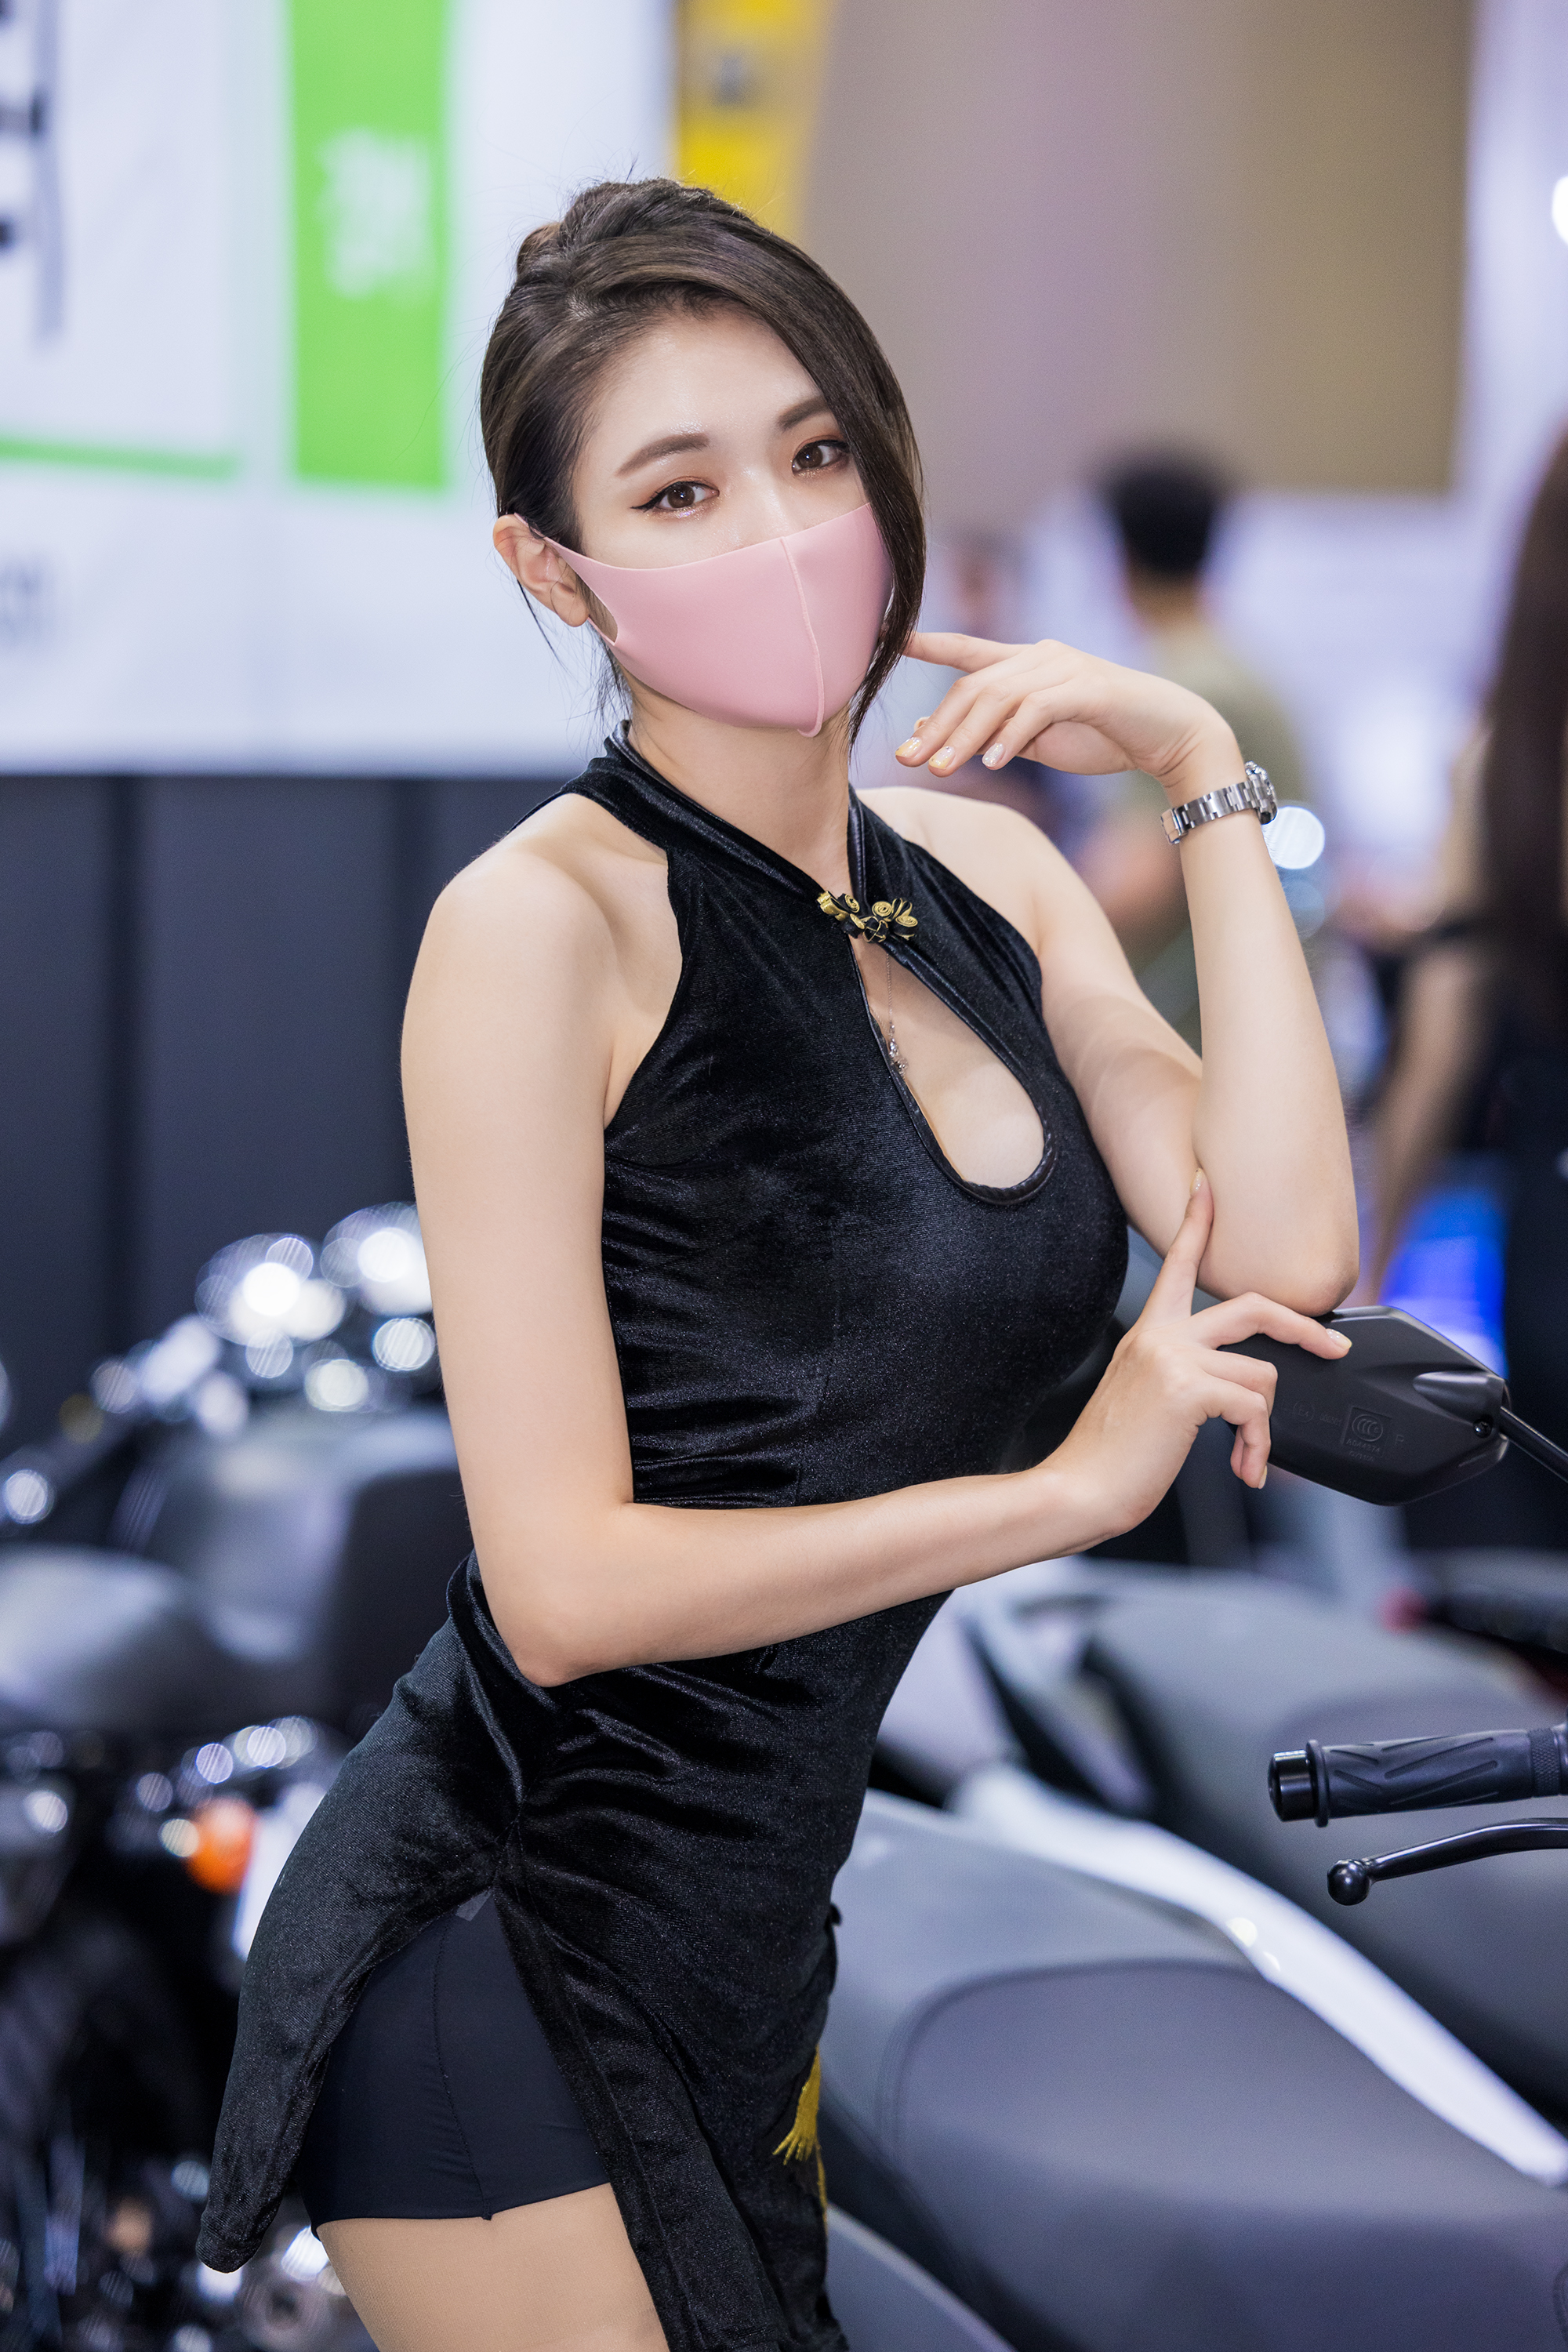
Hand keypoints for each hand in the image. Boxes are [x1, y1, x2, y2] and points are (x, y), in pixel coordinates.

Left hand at [900, 630, 1237, 799]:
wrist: (1169, 736)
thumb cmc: (1103, 736)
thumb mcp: (1036, 740)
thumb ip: (989, 734)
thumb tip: (926, 735)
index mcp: (1027, 663)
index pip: (968, 651)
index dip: (928, 643)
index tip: (886, 641)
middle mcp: (1041, 656)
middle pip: (974, 686)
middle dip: (938, 726)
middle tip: (909, 761)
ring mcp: (1066, 668)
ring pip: (999, 697)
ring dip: (965, 738)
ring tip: (942, 770)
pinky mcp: (1089, 689)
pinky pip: (1036, 710)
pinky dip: (1010, 738)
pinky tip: (991, 764)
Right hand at [1047, 1174, 1351, 1539]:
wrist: (1080, 1488)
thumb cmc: (1111, 1457)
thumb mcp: (1146, 1400)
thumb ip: (1184, 1378)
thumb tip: (1237, 1393)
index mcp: (1149, 1335)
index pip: (1178, 1265)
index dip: (1196, 1222)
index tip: (1208, 1187)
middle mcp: (1162, 1337)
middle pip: (1251, 1305)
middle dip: (1303, 1325)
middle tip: (1333, 1347)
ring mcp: (1174, 1359)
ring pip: (1262, 1375)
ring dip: (1265, 1427)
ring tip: (1248, 1459)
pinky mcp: (1188, 1389)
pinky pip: (1254, 1408)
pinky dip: (1258, 1445)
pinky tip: (1244, 1470)